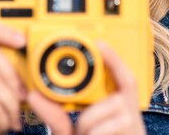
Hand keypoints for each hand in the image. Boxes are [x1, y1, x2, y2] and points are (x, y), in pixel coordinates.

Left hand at [27, 41, 145, 134]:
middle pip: (115, 92)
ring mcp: (134, 127)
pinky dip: (94, 132)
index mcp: (116, 111)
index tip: (99, 43)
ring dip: (87, 128)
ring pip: (105, 112)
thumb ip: (55, 116)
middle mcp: (130, 116)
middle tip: (78, 130)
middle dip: (90, 112)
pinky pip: (109, 126)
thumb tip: (34, 94)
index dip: (113, 58)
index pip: (123, 77)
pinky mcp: (135, 133)